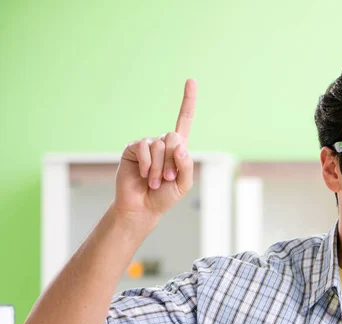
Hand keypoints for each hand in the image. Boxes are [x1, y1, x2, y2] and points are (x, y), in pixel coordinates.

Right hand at [114, 79, 196, 223]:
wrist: (142, 208)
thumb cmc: (164, 197)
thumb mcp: (183, 184)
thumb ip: (186, 164)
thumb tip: (179, 145)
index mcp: (177, 149)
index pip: (184, 120)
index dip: (188, 101)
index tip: (191, 80)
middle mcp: (162, 143)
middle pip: (173, 137)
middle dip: (172, 161)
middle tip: (167, 179)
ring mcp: (147, 145)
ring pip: (159, 145)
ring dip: (159, 168)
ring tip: (154, 182)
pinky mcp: (132, 149)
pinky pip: (144, 147)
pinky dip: (148, 163)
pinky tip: (144, 175)